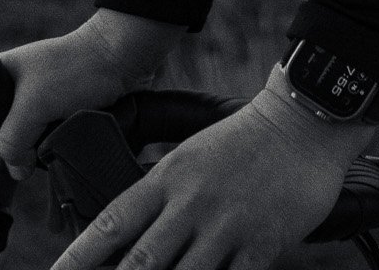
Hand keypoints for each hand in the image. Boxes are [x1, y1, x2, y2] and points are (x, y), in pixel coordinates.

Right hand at [0, 10, 184, 236]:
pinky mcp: (46, 121)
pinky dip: (14, 178)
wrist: (121, 55)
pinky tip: (10, 202)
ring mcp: (24, 109)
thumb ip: (13, 139)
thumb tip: (13, 173)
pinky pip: (22, 156)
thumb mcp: (37, 101)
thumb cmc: (77, 66)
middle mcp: (2, 97)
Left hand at [49, 83, 370, 269]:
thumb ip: (160, 195)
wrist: (300, 123)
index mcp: (169, 177)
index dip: (79, 257)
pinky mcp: (263, 243)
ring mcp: (228, 225)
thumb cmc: (241, 143)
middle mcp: (192, 203)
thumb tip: (125, 237)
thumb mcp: (190, 157)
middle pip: (141, 262)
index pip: (112, 223)